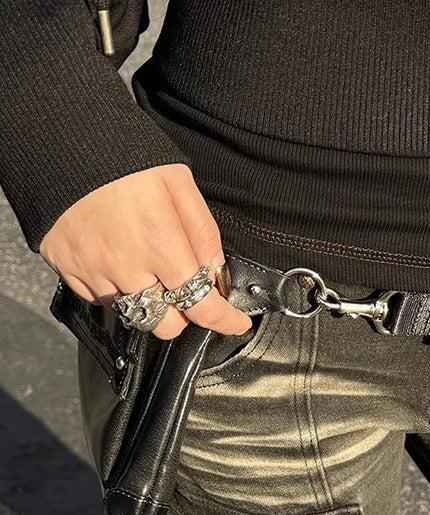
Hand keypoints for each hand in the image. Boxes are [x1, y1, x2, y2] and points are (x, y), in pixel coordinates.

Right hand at [38, 163, 251, 338]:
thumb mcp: (177, 181)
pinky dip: (116, 289)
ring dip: (147, 301)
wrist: (58, 139)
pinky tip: (116, 259)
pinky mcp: (69, 271)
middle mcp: (126, 267)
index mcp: (159, 243)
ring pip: (133, 315)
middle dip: (181, 314)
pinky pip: (100, 300)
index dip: (224, 320)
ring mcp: (94, 272)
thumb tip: (217, 273)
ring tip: (144, 264)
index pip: (200, 306)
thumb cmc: (122, 157)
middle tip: (181, 286)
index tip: (236, 323)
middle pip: (166, 325)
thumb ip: (202, 232)